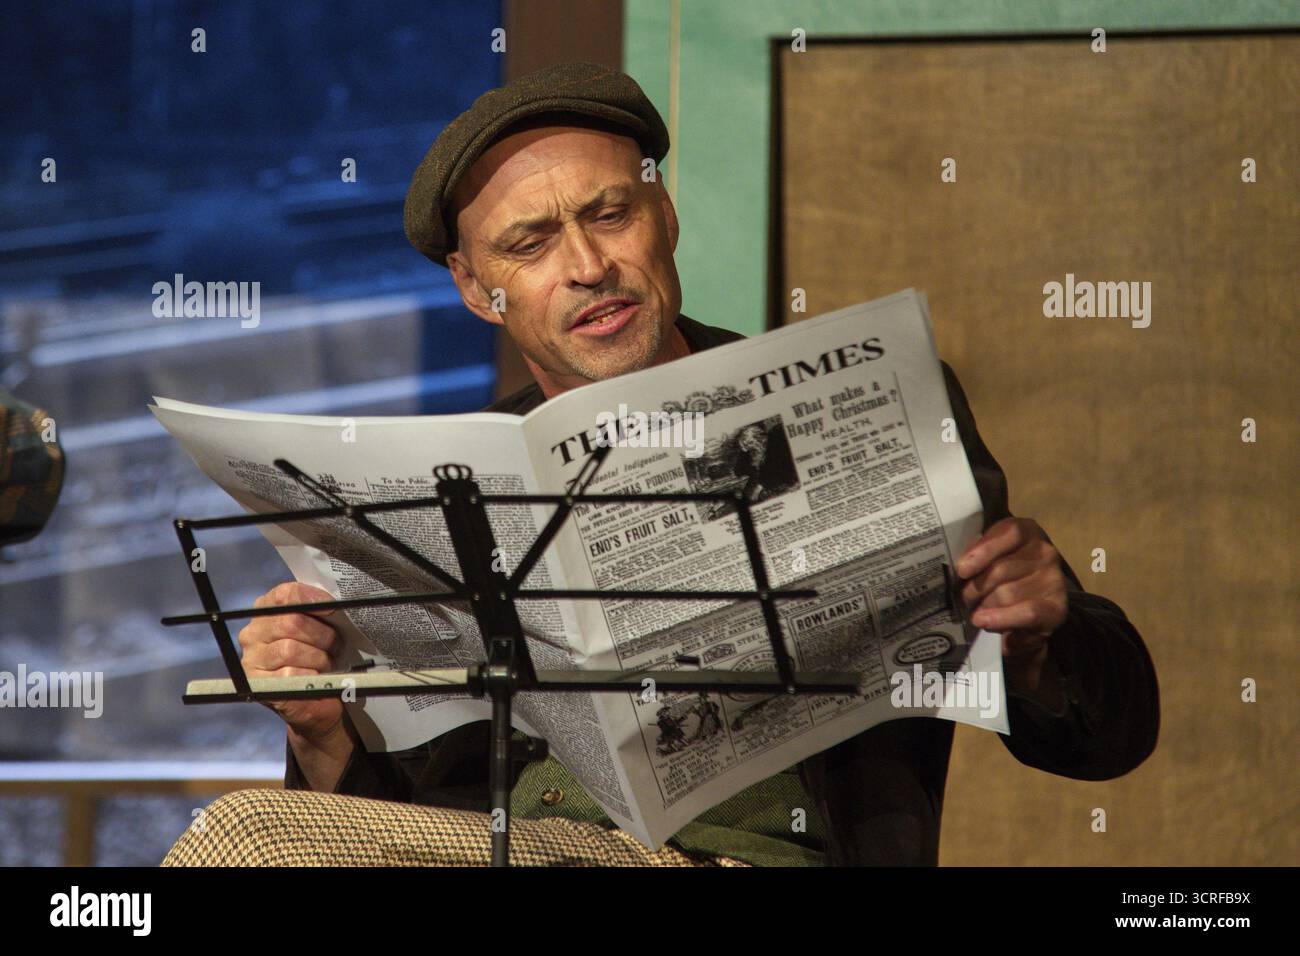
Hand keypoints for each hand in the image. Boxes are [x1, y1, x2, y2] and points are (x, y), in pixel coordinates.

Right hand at [238, 582, 344, 742]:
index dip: (312, 599)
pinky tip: (315, 678)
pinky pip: (289, 674)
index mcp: (266, 611)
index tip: (333, 608)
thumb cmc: (317, 657)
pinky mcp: (257, 685)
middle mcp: (253, 633)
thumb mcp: (318, 629)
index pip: (285, 594)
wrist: (315, 699)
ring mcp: (252, 660)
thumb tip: (337, 602)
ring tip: (326, 663)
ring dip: (318, 658)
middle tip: (335, 645)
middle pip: (291, 622)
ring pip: (290, 649)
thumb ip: (319, 612)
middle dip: (322, 635)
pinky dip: (311, 676)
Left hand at [956, 517, 1067, 658]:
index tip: (962, 569)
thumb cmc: (1002, 577)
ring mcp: (1054, 580)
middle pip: (1001, 569)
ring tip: (976, 612)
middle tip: (963, 599)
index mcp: (1027, 532)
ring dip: (984, 606)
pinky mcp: (1056, 608)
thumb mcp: (989, 558)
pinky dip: (1000, 619)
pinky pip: (1025, 613)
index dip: (984, 550)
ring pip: (1007, 594)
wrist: (1028, 611)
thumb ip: (977, 554)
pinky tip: (984, 621)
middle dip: (974, 588)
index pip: (1009, 533)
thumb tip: (962, 565)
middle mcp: (1045, 552)